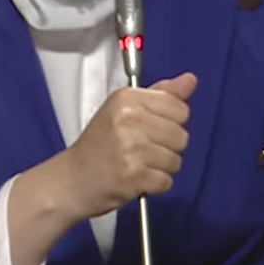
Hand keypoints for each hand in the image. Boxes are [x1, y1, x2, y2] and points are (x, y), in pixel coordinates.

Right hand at [61, 72, 196, 217]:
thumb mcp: (124, 110)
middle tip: (140, 150)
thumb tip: (190, 80)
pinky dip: (155, 184)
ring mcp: (132, 148)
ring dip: (161, 167)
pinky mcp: (135, 175)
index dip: (170, 122)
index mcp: (127, 98)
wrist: (73, 180)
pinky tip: (137, 179)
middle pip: (181, 135)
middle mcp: (129, 119)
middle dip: (167, 147)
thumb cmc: (99, 145)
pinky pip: (167, 181)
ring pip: (176, 160)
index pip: (178, 107)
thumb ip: (161, 95)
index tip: (149, 129)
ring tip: (138, 164)